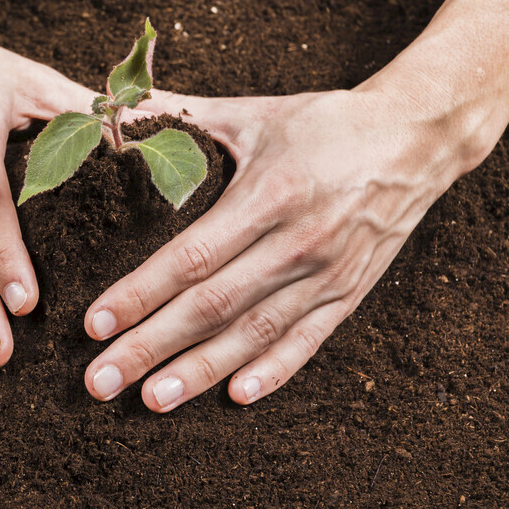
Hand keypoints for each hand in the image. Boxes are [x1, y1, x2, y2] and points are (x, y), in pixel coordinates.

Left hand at [82, 86, 466, 409]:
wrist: (415, 139)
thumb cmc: (320, 124)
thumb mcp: (249, 113)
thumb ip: (176, 116)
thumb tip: (110, 108)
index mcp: (268, 195)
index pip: (190, 257)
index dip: (139, 294)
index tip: (94, 325)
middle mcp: (298, 242)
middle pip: (212, 306)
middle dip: (150, 347)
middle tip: (100, 382)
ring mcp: (327, 274)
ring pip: (254, 334)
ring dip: (200, 371)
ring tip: (152, 400)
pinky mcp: (349, 294)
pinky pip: (307, 342)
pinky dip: (273, 372)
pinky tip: (236, 397)